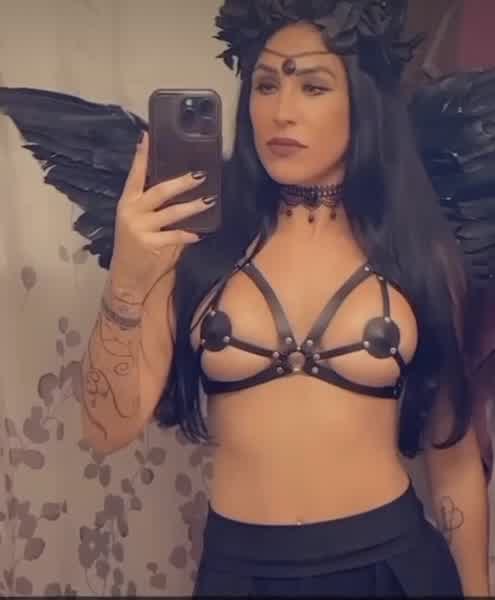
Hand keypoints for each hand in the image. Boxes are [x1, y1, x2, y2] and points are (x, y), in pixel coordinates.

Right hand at [110, 132, 214, 295]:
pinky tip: (198, 234)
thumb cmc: (137, 247)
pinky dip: (188, 235)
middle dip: (181, 182)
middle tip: (200, 174)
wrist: (126, 277)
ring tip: (208, 201)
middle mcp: (131, 211)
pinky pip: (174, 236)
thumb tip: (180, 190)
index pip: (135, 175)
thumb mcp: (141, 222)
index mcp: (128, 202)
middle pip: (159, 190)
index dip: (142, 156)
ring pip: (171, 213)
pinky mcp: (149, 244)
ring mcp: (139, 228)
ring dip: (192, 206)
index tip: (148, 137)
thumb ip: (155, 207)